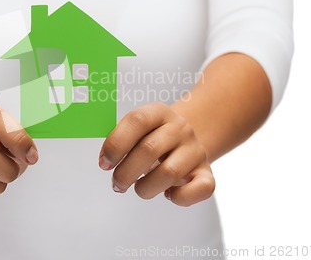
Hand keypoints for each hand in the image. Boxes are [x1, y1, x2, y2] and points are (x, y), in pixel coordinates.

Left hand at [99, 103, 214, 205]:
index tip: (104, 163)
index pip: (136, 121)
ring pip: (169, 173)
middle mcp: (180, 128)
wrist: (186, 140)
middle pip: (149, 149)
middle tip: (117, 184)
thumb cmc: (153, 138)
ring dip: (146, 188)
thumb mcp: (138, 130)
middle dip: (125, 172)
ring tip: (139, 188)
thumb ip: (121, 139)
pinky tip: (167, 193)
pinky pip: (199, 189)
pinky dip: (178, 197)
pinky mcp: (207, 173)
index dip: (116, 144)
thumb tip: (105, 159)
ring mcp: (195, 150)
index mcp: (158, 113)